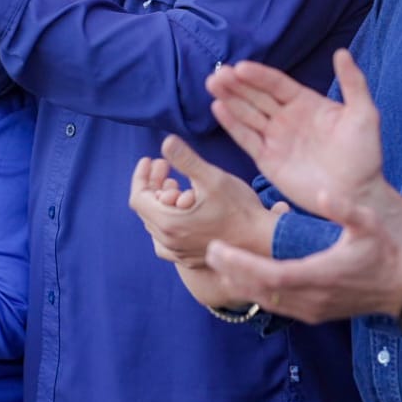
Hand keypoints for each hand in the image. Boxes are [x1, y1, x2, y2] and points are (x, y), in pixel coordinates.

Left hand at [128, 135, 279, 267]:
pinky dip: (169, 220)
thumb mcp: (212, 178)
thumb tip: (166, 142)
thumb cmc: (240, 209)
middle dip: (153, 184)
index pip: (137, 198)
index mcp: (168, 224)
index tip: (150, 160)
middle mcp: (169, 243)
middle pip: (146, 210)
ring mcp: (179, 254)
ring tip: (177, 185)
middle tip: (166, 166)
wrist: (264, 240)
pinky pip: (167, 239)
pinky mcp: (190, 259)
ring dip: (161, 201)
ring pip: (156, 224)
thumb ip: (186, 160)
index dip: (141, 176)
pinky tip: (182, 209)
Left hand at [201, 192, 401, 323]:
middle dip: (231, 271)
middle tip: (209, 251)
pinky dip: (256, 293)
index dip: (240, 264)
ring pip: (266, 301)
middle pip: (260, 290)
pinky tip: (243, 279)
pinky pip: (278, 306)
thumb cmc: (386, 253)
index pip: (270, 274)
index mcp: (320, 275)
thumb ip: (345, 209)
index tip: (218, 248)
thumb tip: (321, 192)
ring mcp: (313, 310)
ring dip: (240, 284)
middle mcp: (312, 298)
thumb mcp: (369, 224)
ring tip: (219, 263)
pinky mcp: (315, 314)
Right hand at [207, 50, 384, 212]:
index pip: (277, 84)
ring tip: (212, 84)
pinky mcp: (268, 161)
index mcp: (306, 103)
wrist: (358, 195)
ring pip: (247, 114)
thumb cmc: (365, 155)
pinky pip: (247, 139)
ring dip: (229, 99)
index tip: (240, 67)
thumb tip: (341, 52)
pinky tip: (218, 109)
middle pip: (256, 96)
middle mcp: (287, 118)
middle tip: (217, 73)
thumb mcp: (364, 115)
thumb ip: (353, 83)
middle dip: (237, 84)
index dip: (258, 75)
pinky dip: (232, 125)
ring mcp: (276, 139)